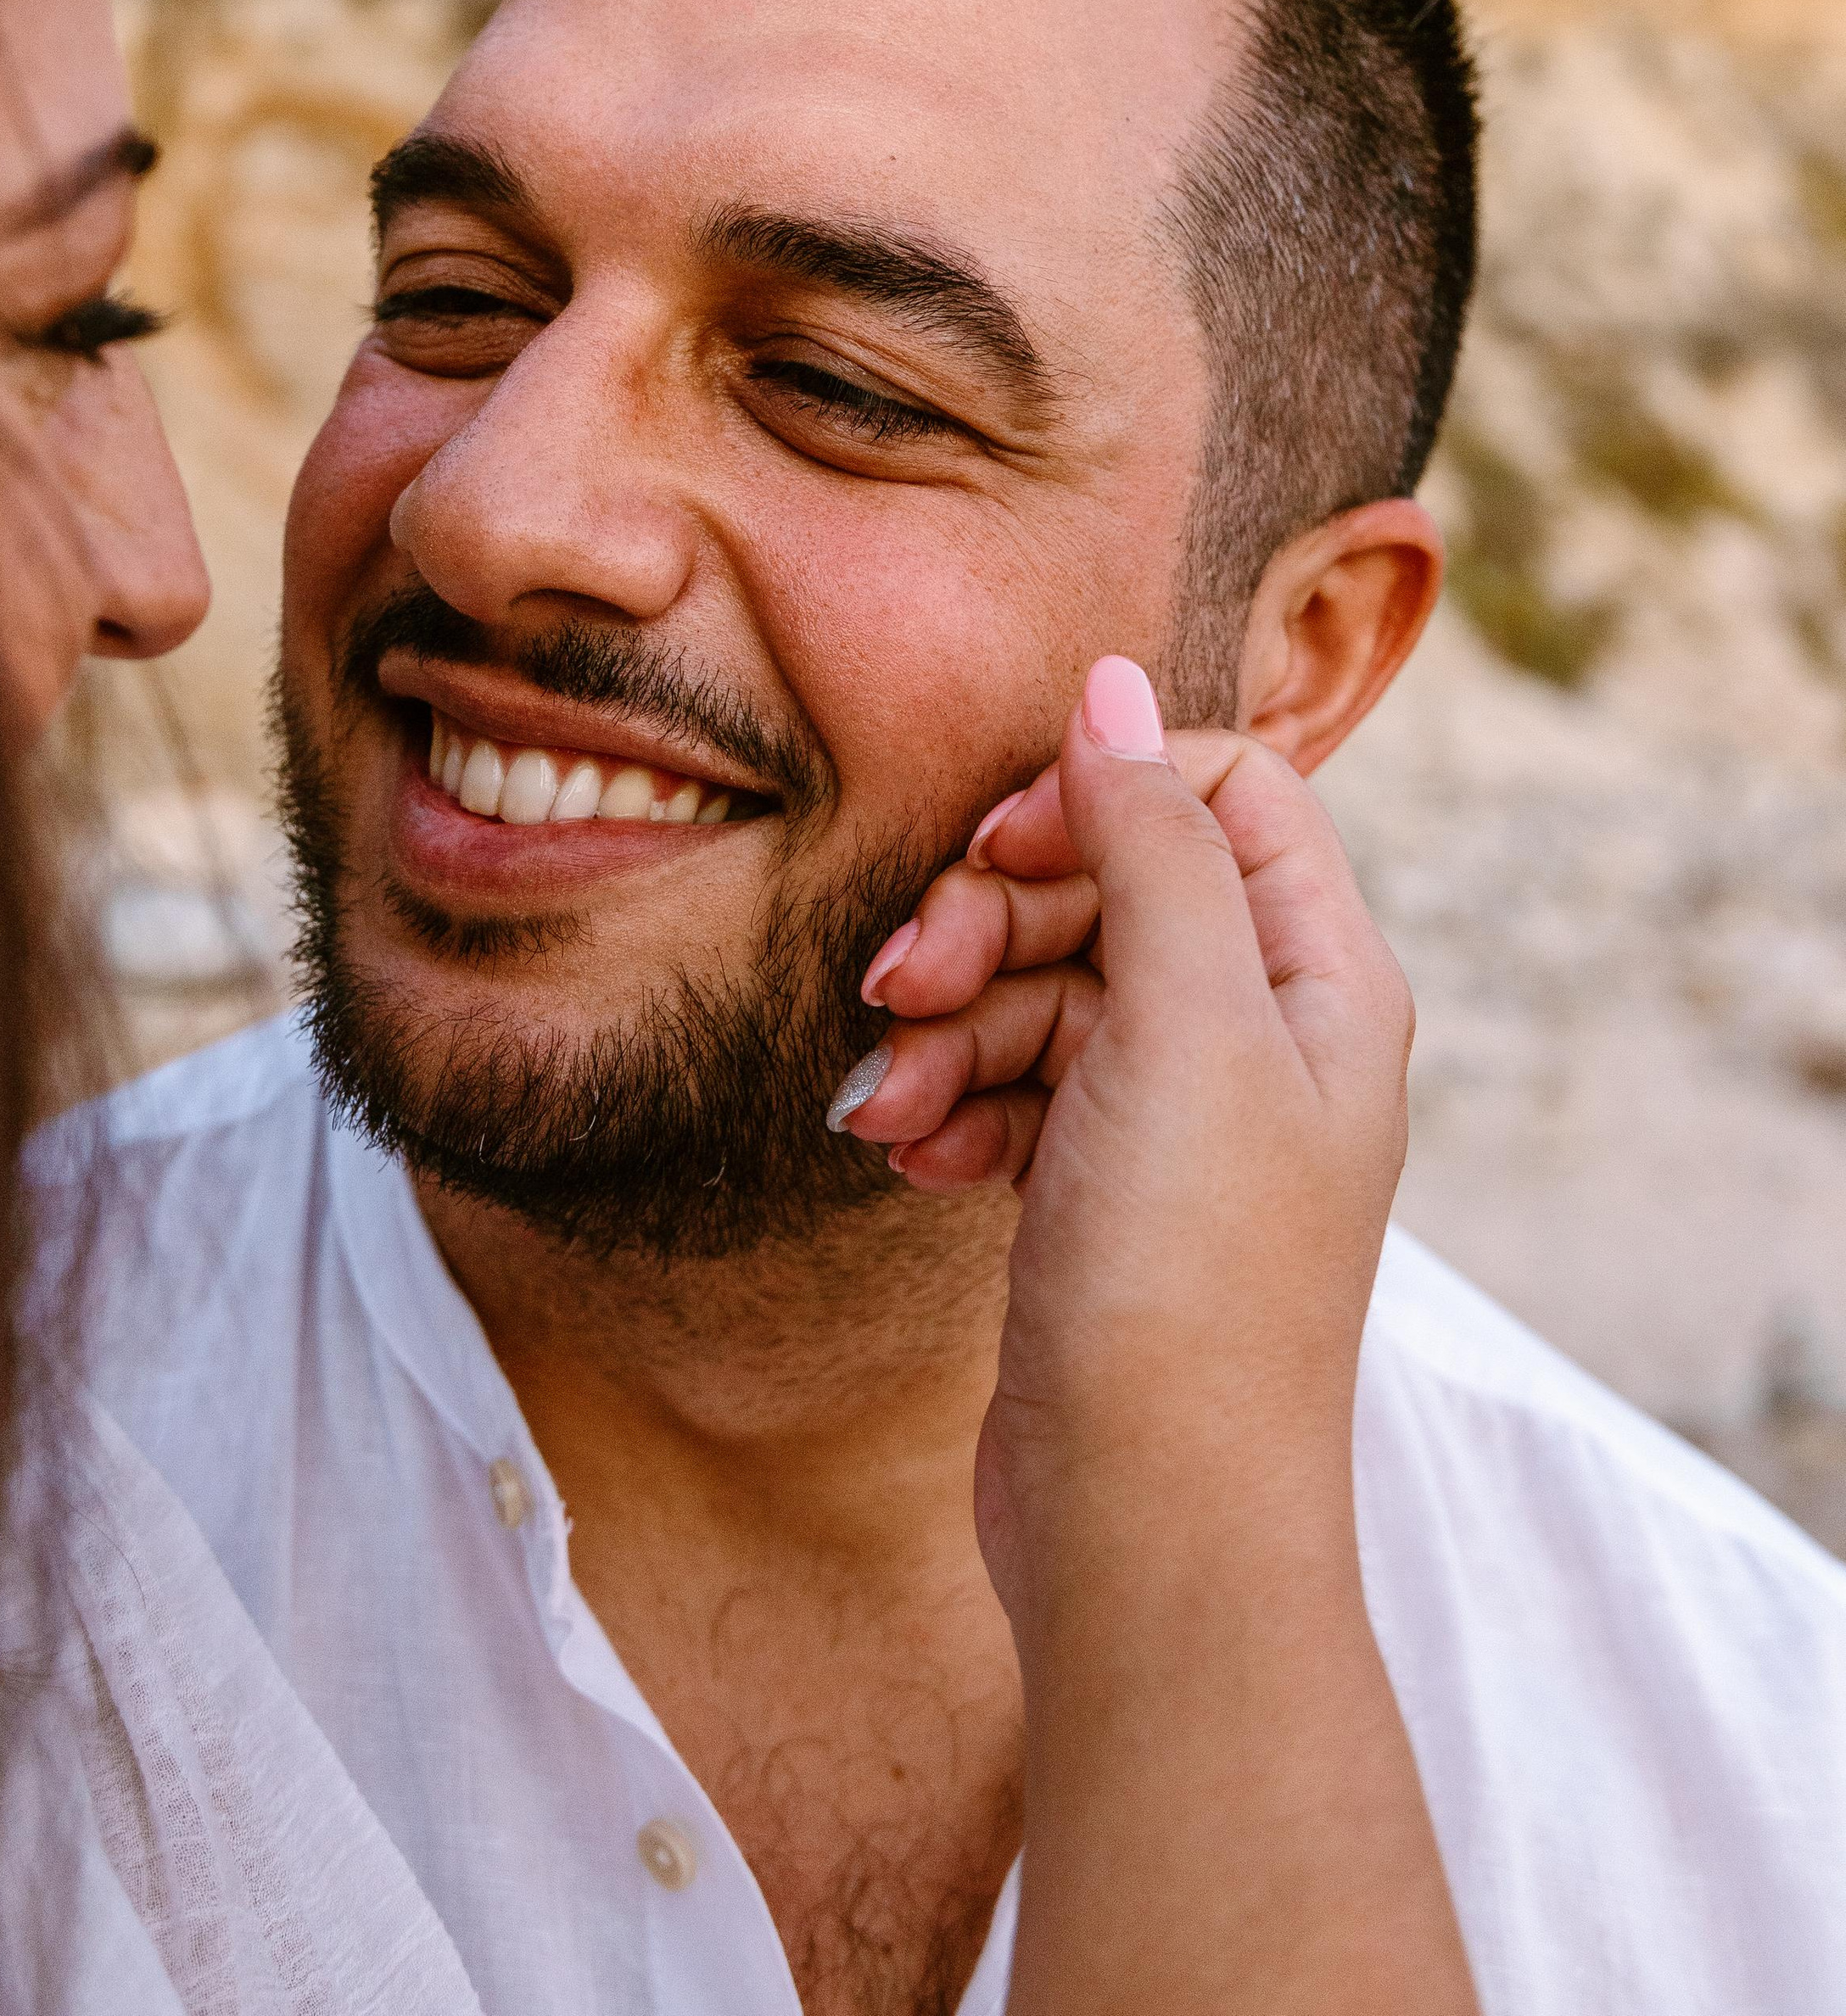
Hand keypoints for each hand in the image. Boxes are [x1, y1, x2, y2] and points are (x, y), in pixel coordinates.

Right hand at [834, 658, 1472, 2015]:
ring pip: (1042, 989)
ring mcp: (1177, 1121)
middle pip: (1110, 885)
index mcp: (1324, 978)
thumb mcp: (1182, 1025)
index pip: (1220, 791)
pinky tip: (903, 1151)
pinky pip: (1012, 1089)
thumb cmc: (1191, 1285)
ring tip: (889, 1102)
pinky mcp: (1099, 1195)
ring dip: (948, 1026)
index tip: (997, 844)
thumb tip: (1115, 678)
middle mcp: (1265, 1036)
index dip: (1097, 792)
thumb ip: (1150, 840)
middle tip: (900, 981)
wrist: (1149, 1535)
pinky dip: (952, 1103)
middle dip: (989, 920)